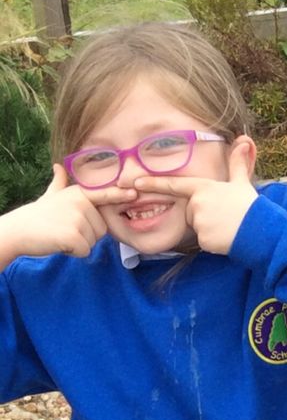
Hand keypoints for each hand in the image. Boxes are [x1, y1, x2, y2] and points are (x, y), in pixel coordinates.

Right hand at [0, 165, 127, 267]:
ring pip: (94, 241)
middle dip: (87, 234)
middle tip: (65, 228)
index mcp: (79, 193)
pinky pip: (85, 250)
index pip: (105, 194)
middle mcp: (81, 202)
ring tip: (61, 234)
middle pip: (102, 228)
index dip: (120, 196)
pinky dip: (74, 252)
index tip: (135, 194)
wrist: (17, 231)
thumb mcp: (50, 195)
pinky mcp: (74, 236)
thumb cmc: (37, 216)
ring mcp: (78, 218)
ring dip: (80, 243)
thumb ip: (59, 183)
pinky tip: (59, 243)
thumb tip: (58, 167)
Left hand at [133, 138, 257, 254]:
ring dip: (209, 228)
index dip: (153, 183)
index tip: (136, 182)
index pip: (174, 185)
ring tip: (227, 226)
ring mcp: (199, 221)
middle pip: (190, 211)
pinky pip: (203, 240)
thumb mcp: (242, 183)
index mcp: (204, 188)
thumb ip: (237, 164)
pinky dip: (213, 241)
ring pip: (197, 226)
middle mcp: (197, 203)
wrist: (260, 231)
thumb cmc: (251, 207)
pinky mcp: (202, 238)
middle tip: (224, 216)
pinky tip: (226, 237)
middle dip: (204, 215)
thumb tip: (244, 140)